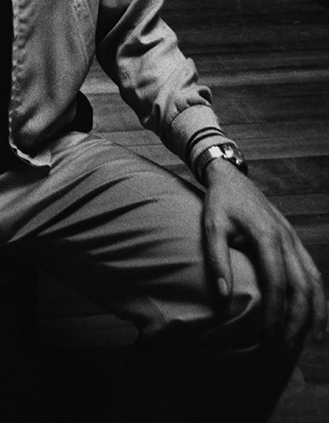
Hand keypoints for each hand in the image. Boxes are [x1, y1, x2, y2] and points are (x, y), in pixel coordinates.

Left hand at [202, 159, 326, 350]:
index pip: (277, 285)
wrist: (232, 177)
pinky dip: (319, 297)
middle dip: (298, 323)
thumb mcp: (211, 225)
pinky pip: (313, 272)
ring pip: (314, 282)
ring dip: (316, 313)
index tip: (268, 341)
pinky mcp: (295, 241)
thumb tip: (223, 297)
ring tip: (313, 342)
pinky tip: (317, 317)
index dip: (275, 315)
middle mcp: (287, 240)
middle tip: (287, 351)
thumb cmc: (219, 202)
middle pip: (302, 289)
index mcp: (267, 236)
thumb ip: (216, 259)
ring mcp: (294, 240)